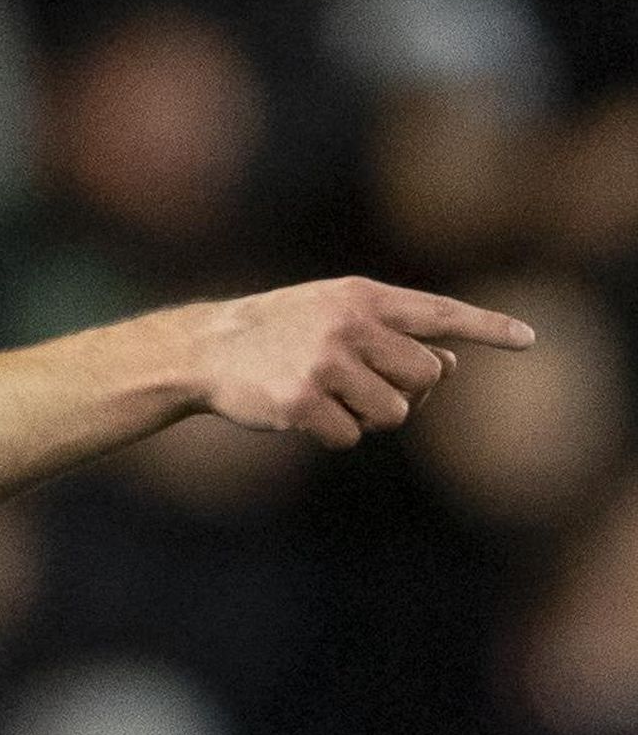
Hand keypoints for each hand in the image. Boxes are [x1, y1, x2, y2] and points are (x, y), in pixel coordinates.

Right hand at [184, 276, 535, 449]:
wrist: (206, 348)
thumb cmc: (279, 332)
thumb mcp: (335, 316)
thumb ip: (392, 334)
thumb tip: (449, 366)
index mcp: (360, 296)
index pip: (436, 313)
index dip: (485, 328)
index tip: (527, 339)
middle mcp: (346, 325)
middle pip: (425, 377)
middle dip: (404, 391)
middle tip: (360, 382)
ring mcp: (323, 363)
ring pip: (394, 414)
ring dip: (368, 416)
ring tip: (326, 395)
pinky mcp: (301, 402)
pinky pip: (351, 437)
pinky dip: (332, 433)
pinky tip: (299, 412)